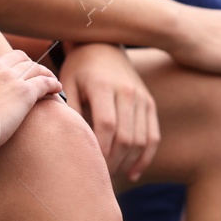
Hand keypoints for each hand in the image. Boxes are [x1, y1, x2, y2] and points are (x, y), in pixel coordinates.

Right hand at [0, 50, 62, 161]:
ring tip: (50, 82)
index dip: (2, 64)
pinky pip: (44, 82)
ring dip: (43, 73)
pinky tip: (57, 90)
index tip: (8, 73)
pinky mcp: (24, 93)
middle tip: (34, 75)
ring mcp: (8, 78)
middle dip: (26, 65)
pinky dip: (52, 84)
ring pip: (33, 67)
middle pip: (16, 58)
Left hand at [60, 43, 159, 181]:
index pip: (106, 126)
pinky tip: (132, 173)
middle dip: (113, 161)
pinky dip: (145, 158)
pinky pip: (153, 136)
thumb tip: (67, 141)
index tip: (90, 164)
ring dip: (127, 162)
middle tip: (98, 175)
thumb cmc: (79, 68)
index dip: (100, 149)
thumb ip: (69, 110)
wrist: (103, 45)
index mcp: (104, 86)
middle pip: (126, 137)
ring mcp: (142, 98)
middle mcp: (127, 92)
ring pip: (141, 140)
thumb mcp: (67, 83)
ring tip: (112, 174)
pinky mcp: (149, 104)